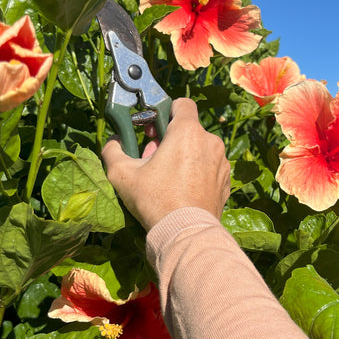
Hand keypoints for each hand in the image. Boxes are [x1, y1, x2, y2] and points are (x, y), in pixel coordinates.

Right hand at [102, 98, 230, 230]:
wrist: (186, 233)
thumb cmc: (156, 200)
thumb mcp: (122, 174)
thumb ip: (113, 150)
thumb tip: (113, 142)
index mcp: (188, 132)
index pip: (182, 104)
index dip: (165, 112)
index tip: (153, 130)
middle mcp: (210, 142)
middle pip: (188, 130)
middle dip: (170, 139)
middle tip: (153, 159)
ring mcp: (222, 162)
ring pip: (199, 149)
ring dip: (184, 156)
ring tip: (167, 178)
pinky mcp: (225, 181)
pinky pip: (209, 168)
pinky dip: (197, 172)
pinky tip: (182, 190)